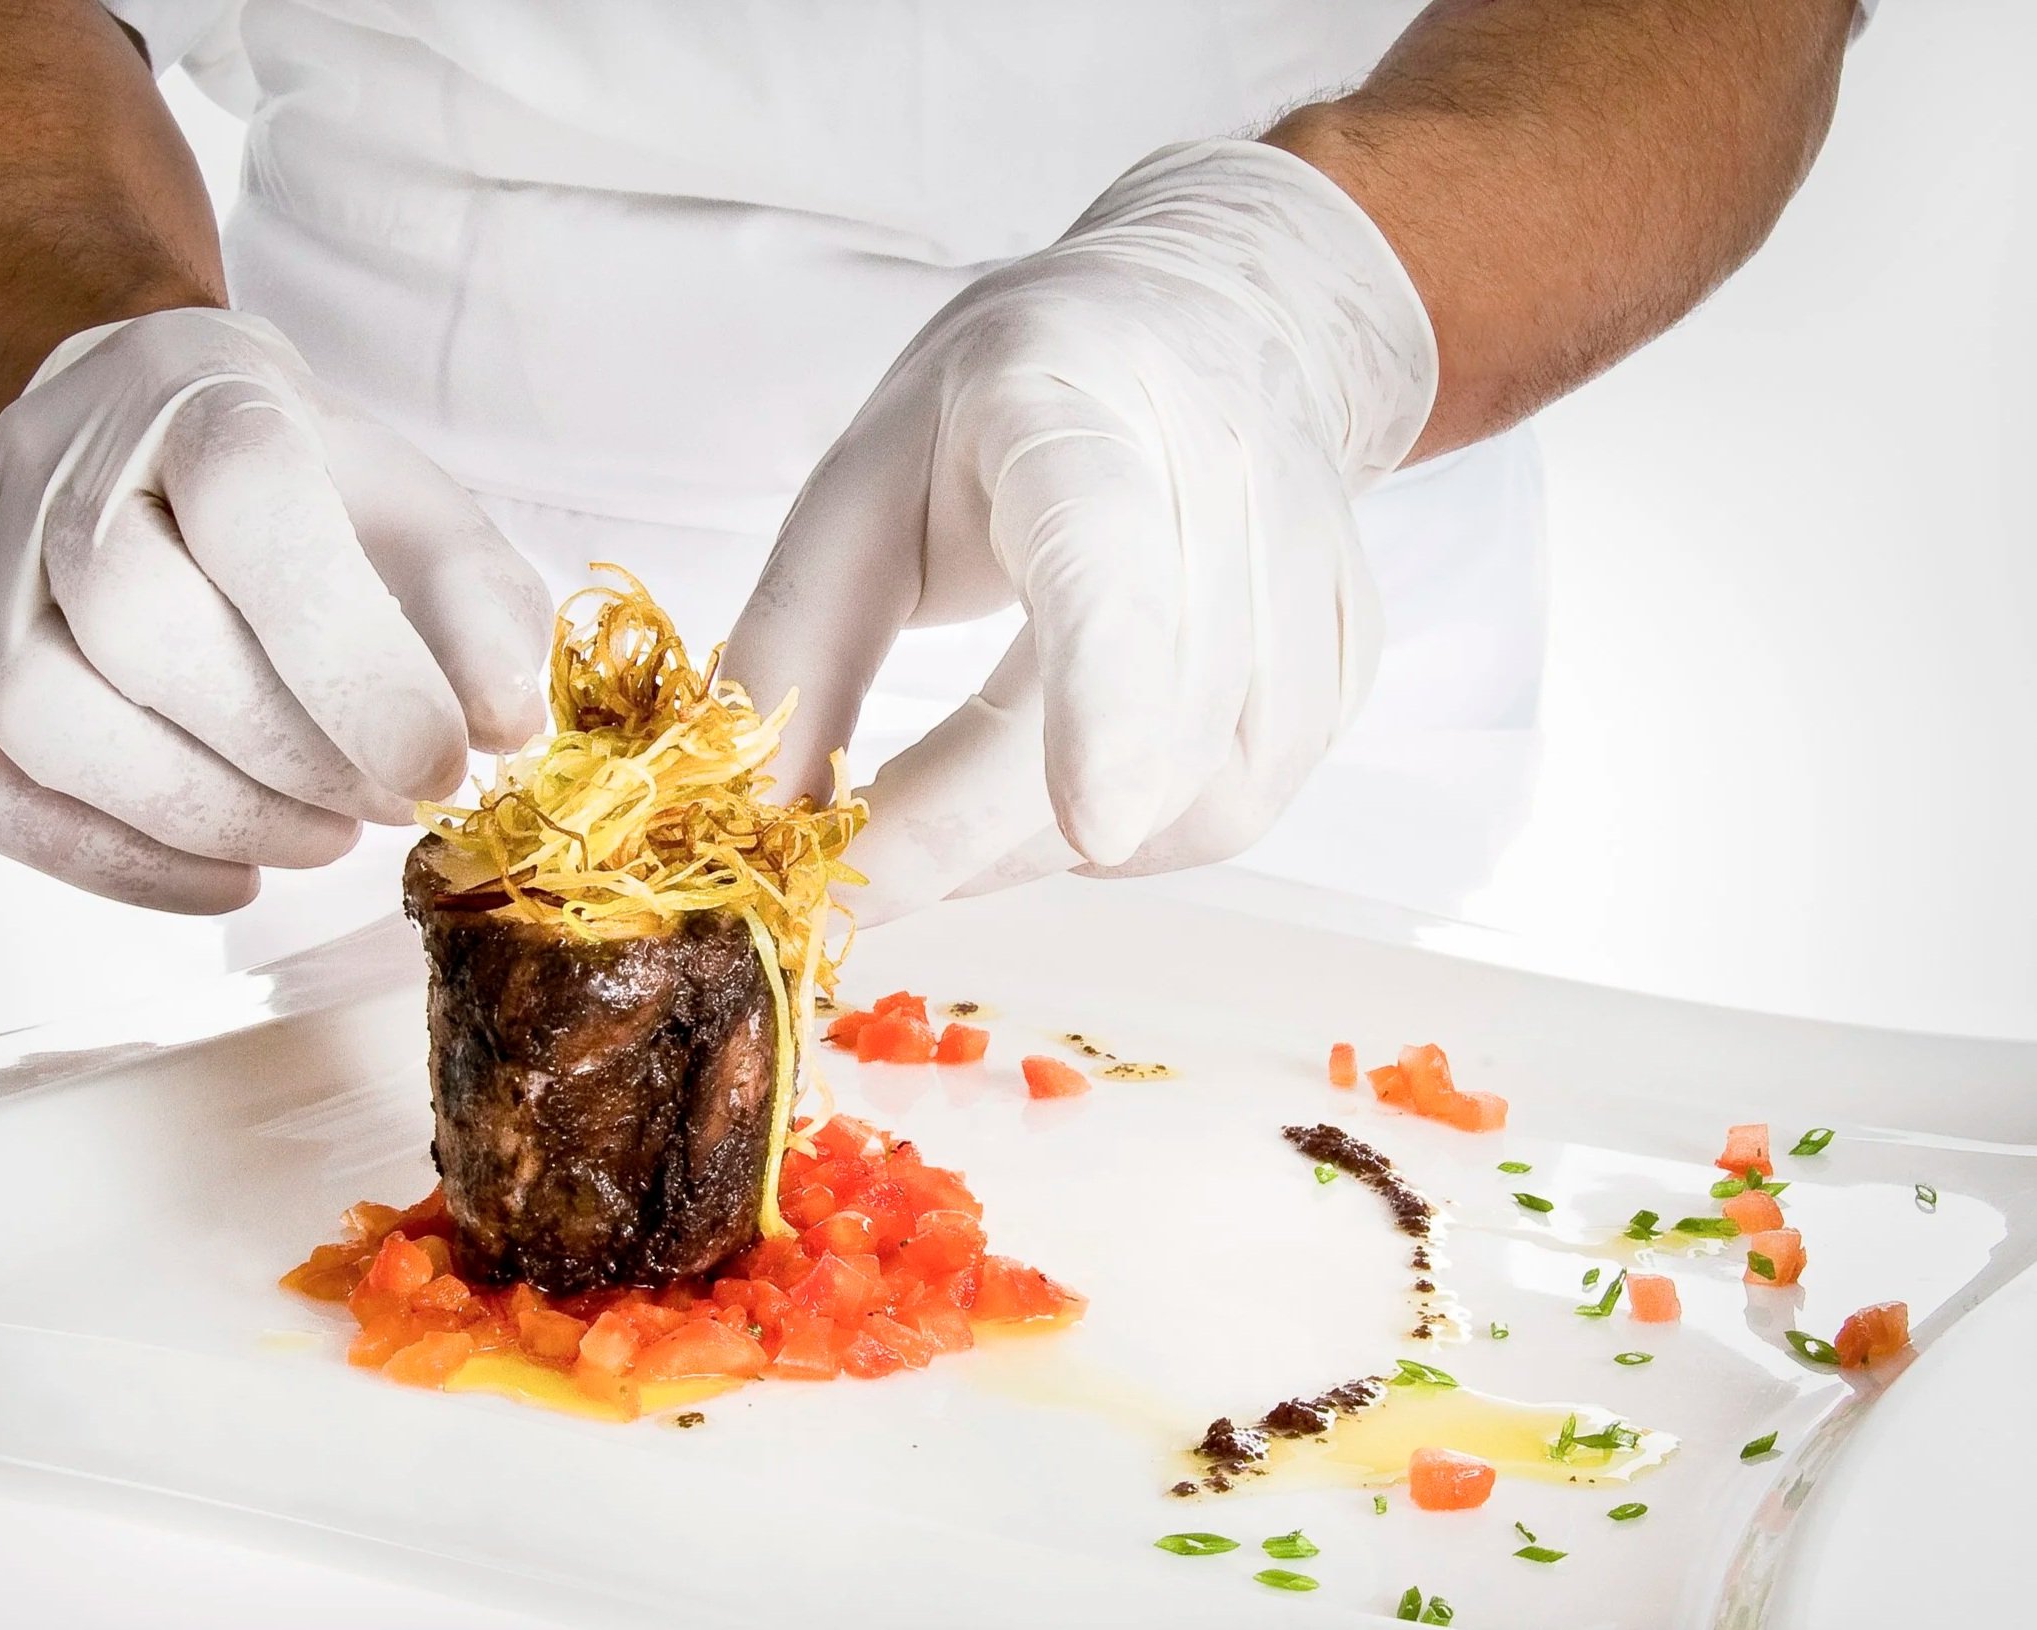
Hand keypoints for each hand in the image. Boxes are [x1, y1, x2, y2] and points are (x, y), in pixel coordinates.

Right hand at [0, 308, 550, 911]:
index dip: (351, 659)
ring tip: (326, 836)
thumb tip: (503, 728)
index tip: (443, 765)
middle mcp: (60, 467)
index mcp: (198, 395)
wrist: (147, 440)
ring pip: (48, 717)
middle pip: (141, 627)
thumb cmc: (308, 494)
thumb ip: (481, 612)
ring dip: (208, 814)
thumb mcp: (425, 517)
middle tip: (390, 803)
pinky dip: (118, 863)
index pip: (251, 511)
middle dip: (292, 752)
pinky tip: (232, 872)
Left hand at [723, 140, 1436, 923]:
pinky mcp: (1344, 648)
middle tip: (859, 879)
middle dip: (991, 834)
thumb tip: (759, 821)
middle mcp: (1229, 479)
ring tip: (954, 816)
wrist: (1206, 320)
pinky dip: (1131, 839)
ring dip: (1052, 850)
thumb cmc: (1007, 405)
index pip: (1113, 555)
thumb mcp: (864, 477)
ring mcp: (1310, 568)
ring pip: (1210, 788)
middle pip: (1156, 714)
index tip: (1089, 821)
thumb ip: (800, 640)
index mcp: (1080, 410)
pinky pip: (1242, 802)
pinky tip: (1060, 796)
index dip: (1110, 694)